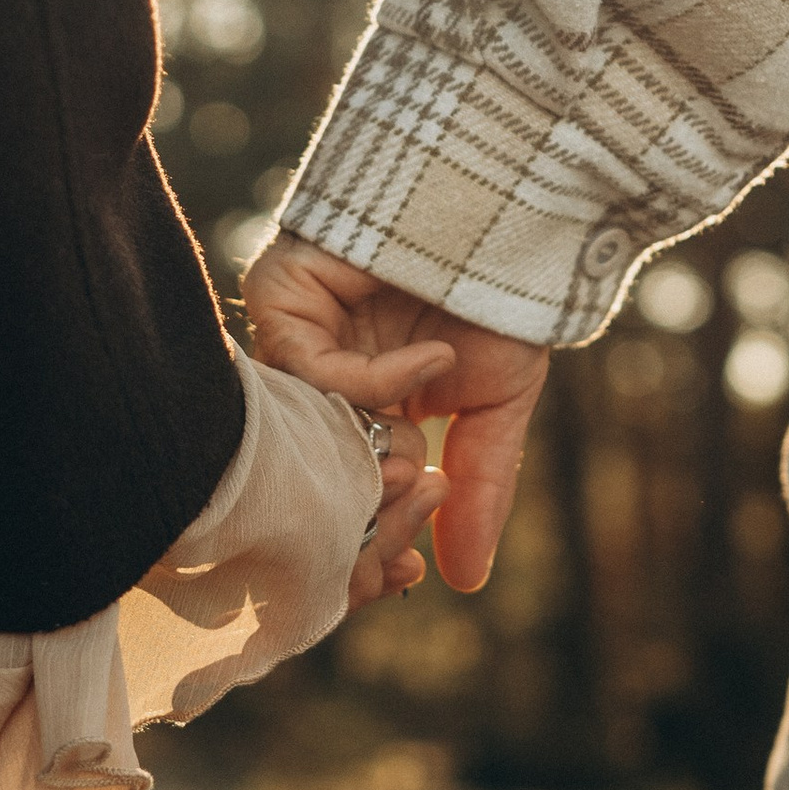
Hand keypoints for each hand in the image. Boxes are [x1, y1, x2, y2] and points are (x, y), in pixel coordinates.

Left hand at [244, 233, 547, 594]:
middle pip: (304, 472)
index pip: (339, 489)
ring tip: (426, 450)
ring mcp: (293, 337)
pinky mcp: (281, 296)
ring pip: (300, 431)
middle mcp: (314, 376)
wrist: (507, 207)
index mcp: (358, 406)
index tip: (403, 575)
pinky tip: (429, 361)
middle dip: (356, 517)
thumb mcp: (496, 406)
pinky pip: (304, 369)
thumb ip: (477, 491)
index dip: (363, 538)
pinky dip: (369, 382)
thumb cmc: (501, 295)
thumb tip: (467, 582)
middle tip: (405, 540)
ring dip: (367, 454)